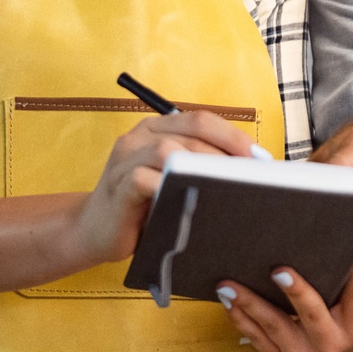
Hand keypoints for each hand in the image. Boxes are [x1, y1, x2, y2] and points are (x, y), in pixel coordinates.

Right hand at [69, 110, 263, 267]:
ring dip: (203, 169)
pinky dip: (170, 187)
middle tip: (252, 180)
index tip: (261, 160)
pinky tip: (190, 203)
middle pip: (192, 133)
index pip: (201, 120)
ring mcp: (125, 159)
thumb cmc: (141, 208)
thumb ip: (196, 169)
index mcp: (156, 129)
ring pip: (170, 150)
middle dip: (227, 155)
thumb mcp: (171, 181)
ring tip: (226, 190)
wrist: (92, 232)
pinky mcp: (118, 186)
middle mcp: (139, 136)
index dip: (234, 136)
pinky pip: (146, 179)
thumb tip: (247, 174)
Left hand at [218, 249, 352, 351]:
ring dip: (249, 303)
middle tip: (278, 270)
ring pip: (273, 326)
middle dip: (294, 293)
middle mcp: (329, 345)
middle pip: (311, 314)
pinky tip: (227, 299)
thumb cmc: (341, 320)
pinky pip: (255, 337)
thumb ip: (349, 280)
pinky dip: (239, 317)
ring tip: (228, 285)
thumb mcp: (352, 305)